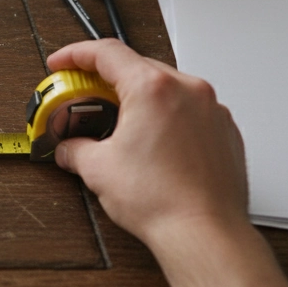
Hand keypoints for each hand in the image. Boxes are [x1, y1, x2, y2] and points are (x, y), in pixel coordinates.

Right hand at [46, 39, 248, 249]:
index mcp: (152, 89)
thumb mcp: (98, 169)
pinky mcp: (224, 130)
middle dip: (106, 80)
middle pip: (137, 67)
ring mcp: (211, 109)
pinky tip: (152, 142)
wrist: (204, 233)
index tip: (63, 63)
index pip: (107, 53)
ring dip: (139, 98)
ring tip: (119, 125)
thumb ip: (75, 148)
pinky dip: (167, 116)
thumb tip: (69, 147)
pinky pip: (189, 109)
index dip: (76, 54)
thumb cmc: (163, 202)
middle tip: (85, 99)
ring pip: (166, 87)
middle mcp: (188, 90)